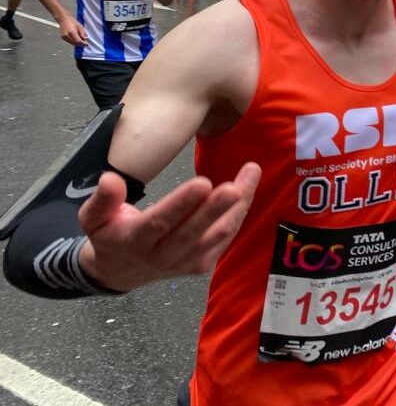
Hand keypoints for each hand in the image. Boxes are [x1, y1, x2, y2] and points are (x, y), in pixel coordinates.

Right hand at [59, 15, 87, 45]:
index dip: (83, 44)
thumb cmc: (71, 21)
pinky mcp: (63, 37)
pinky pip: (70, 42)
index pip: (78, 41)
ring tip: (81, 41)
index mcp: (72, 32)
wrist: (63, 19)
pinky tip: (76, 39)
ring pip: (72, 43)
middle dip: (81, 44)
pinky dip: (74, 42)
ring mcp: (64, 37)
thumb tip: (85, 39)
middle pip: (75, 43)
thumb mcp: (80, 26)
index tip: (87, 44)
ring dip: (77, 44)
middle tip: (85, 43)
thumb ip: (83, 33)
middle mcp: (67, 35)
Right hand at [78, 163, 261, 291]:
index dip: (182, 204)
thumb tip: (110, 179)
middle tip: (235, 185)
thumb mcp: (92, 218)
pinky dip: (238, 213)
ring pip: (217, 235)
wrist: (119, 273)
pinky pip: (225, 238)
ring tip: (251, 174)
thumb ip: (102, 200)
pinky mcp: (201, 264)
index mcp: (134, 241)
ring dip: (237, 206)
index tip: (203, 183)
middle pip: (194, 232)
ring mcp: (185, 262)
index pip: (159, 223)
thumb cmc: (109, 236)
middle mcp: (162, 255)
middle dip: (217, 208)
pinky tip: (248, 188)